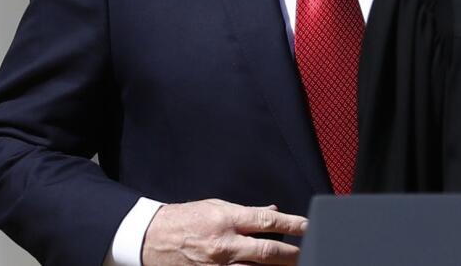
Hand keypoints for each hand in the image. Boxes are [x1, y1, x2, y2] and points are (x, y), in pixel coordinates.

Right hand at [141, 199, 306, 264]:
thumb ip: (246, 212)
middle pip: (267, 251)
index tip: (309, 227)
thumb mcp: (216, 206)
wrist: (150, 238)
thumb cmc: (184, 219)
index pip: (268, 221)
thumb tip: (273, 212)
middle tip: (310, 254)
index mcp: (227, 220)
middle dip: (292, 254)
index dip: (292, 224)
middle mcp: (224, 244)